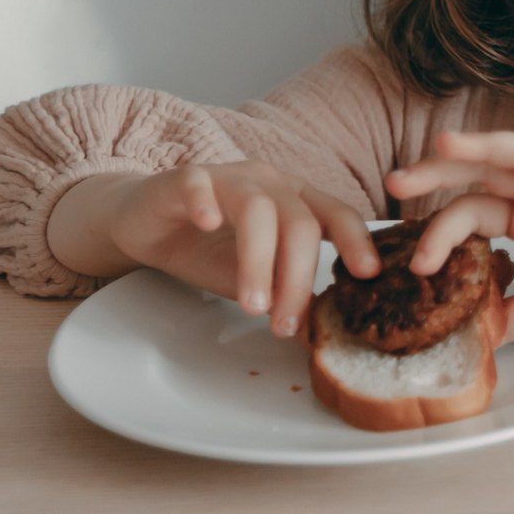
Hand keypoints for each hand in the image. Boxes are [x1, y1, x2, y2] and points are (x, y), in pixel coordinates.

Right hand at [50, 161, 380, 337]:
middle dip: (297, 278)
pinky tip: (207, 224)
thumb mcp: (251, 278)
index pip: (337, 215)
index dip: (357, 242)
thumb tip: (317, 336)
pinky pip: (199, 184)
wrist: (145, 224)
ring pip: (257, 210)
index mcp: (297, 200)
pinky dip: (205, 203)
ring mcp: (228, 177)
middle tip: (286, 323)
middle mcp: (270, 183)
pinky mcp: (183, 178)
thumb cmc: (206, 248)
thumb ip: (282, 295)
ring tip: (252, 306)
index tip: (369, 275)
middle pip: (299, 223)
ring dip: (258, 262)